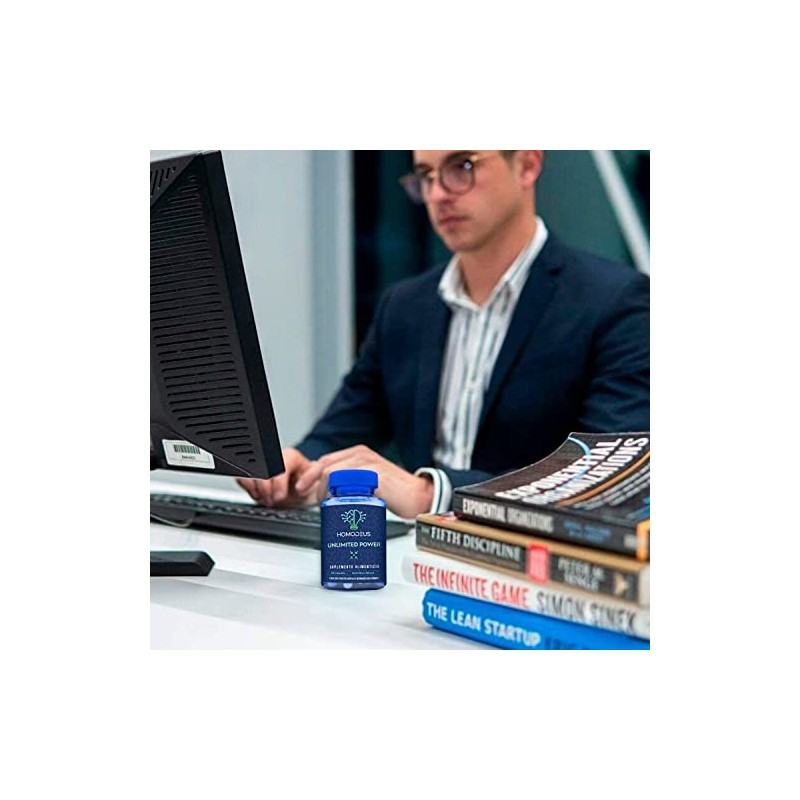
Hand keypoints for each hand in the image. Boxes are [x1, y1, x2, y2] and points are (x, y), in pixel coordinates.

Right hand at [236, 447, 319, 506]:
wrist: (302, 488)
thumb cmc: (308, 482)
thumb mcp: (317, 479)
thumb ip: (312, 478)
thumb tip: (299, 488)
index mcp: (290, 457)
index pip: (279, 466)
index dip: (278, 483)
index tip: (279, 497)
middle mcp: (274, 458)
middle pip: (261, 470)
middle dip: (265, 489)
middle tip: (272, 501)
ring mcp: (262, 465)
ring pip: (250, 474)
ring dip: (257, 490)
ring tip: (266, 499)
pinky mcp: (252, 473)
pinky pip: (241, 478)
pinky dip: (248, 489)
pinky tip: (258, 495)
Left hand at [293, 444, 433, 518]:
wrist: (419, 496)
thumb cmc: (395, 493)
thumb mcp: (368, 481)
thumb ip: (350, 481)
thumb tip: (328, 494)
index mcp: (358, 454)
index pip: (326, 461)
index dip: (311, 476)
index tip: (303, 490)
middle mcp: (361, 455)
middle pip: (325, 466)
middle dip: (314, 485)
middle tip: (316, 503)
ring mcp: (367, 463)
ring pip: (331, 474)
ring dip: (325, 492)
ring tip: (330, 507)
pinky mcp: (372, 475)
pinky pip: (345, 482)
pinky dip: (337, 495)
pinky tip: (340, 506)